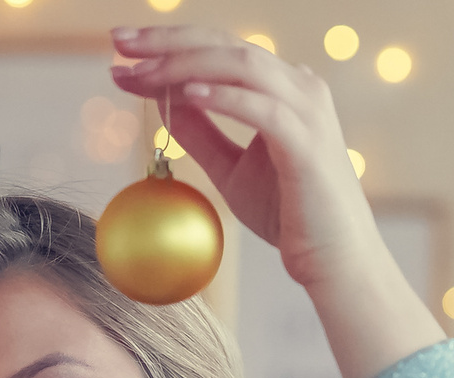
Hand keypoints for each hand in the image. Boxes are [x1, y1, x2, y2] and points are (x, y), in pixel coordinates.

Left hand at [109, 26, 443, 377]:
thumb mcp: (230, 169)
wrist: (334, 260)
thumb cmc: (288, 215)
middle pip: (225, 44)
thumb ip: (201, 132)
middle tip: (119, 42)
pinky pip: (260, 108)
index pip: (219, 50)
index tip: (122, 51)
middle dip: (168, 41)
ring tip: (141, 72)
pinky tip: (184, 95)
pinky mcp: (307, 143)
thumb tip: (163, 101)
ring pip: (240, 65)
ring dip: (184, 64)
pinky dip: (222, 97)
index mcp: (282, 88)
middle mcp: (299, 87)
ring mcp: (307, 110)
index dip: (169, 44)